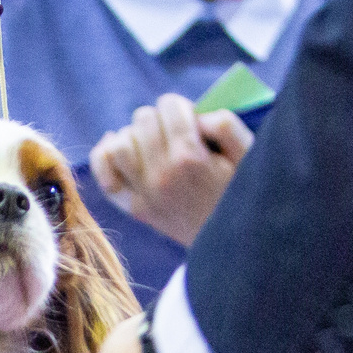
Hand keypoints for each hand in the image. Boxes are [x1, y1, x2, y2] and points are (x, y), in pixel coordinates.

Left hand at [89, 95, 254, 246]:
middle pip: (143, 120)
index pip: (169, 105)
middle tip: (177, 136)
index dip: (182, 108)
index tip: (192, 123)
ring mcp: (145, 194)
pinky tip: (120, 151)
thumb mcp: (248, 155)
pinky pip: (104, 176)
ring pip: (120, 142)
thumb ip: (225, 124)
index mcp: (190, 158)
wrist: (233, 246)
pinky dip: (105, 157)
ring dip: (135, 136)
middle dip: (161, 120)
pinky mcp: (136, 209)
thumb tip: (194, 116)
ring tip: (154, 145)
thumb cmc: (241, 194)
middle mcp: (162, 175)